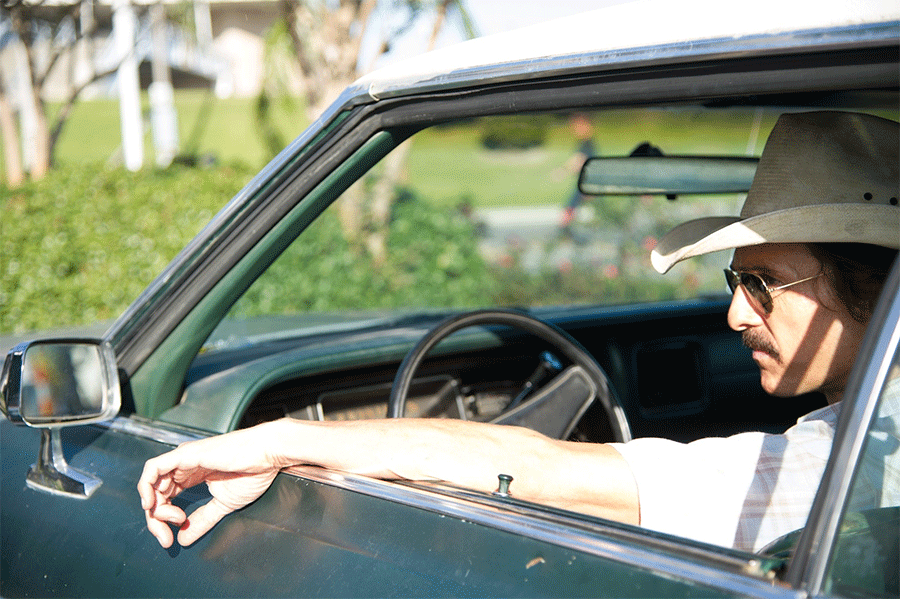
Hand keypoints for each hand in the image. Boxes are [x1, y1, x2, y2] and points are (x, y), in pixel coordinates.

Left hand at [138, 423, 285, 547]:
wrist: (267, 455)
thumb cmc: (253, 472)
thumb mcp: (223, 504)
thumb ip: (203, 520)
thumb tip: (184, 539)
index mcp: (192, 475)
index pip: (165, 498)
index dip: (162, 520)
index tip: (171, 537)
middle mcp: (183, 466)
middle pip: (154, 493)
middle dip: (155, 519)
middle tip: (166, 535)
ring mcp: (182, 459)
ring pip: (151, 483)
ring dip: (153, 507)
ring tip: (171, 519)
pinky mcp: (184, 455)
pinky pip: (153, 469)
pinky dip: (146, 486)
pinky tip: (151, 503)